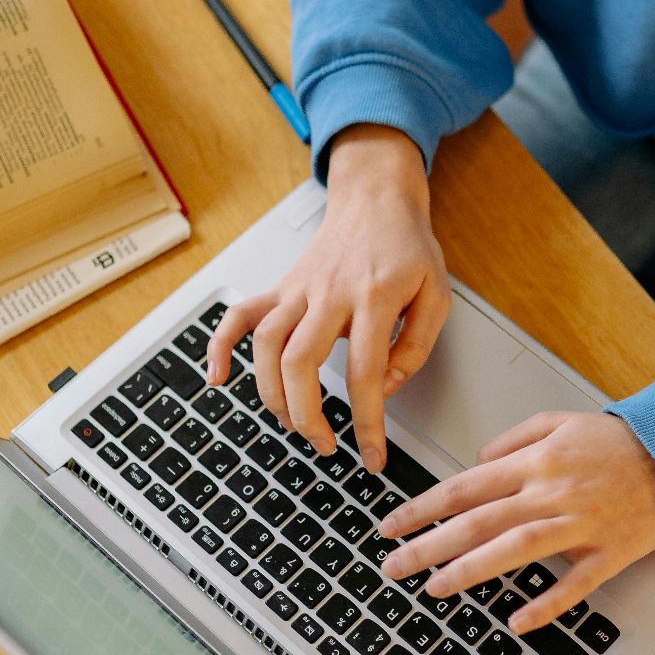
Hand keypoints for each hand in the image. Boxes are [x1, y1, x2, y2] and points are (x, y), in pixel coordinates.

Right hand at [206, 125, 447, 471]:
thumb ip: (417, 346)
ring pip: (267, 344)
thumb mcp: (437, 294)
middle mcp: (329, 293)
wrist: (376, 199)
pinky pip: (239, 315)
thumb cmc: (407, 248)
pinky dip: (220, 345)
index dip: (367, 422)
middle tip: (325, 446)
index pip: (366, 372)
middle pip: (301, 362)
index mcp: (375, 297)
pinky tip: (217, 376)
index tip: (371, 456)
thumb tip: (385, 388)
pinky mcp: (281, 287)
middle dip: (308, 416)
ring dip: (272, 394)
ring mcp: (298, 289)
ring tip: (292, 425)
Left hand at [376, 411, 654, 632]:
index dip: (423, 508)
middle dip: (429, 544)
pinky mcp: (609, 552)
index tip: (391, 525)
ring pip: (516, 548)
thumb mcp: (560, 420)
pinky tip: (517, 621)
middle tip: (393, 565)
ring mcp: (580, 524)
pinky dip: (547, 604)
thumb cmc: (617, 441)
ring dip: (471, 570)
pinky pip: (575, 583)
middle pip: (479, 521)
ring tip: (434, 587)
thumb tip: (476, 461)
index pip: (465, 487)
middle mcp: (551, 492)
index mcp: (535, 462)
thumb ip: (513, 439)